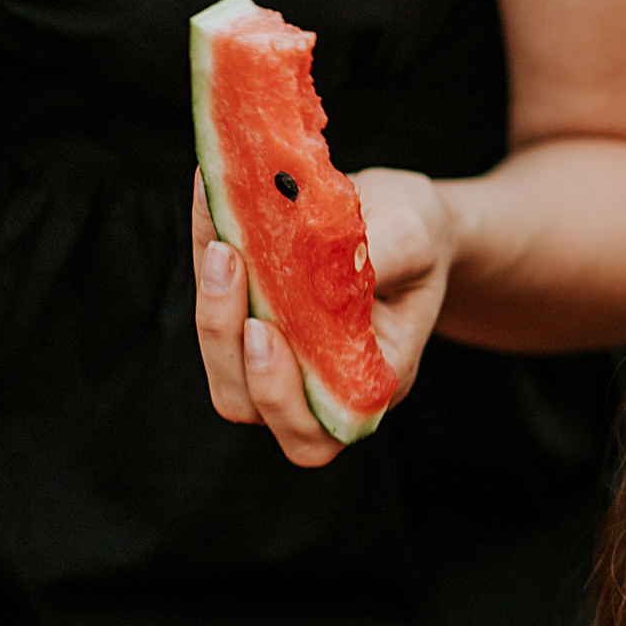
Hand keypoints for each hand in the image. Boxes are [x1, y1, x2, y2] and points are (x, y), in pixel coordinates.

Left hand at [190, 166, 453, 465]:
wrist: (404, 220)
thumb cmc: (420, 238)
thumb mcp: (415, 238)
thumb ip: (379, 256)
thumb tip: (322, 254)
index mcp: (370, 383)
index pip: (315, 427)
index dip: (279, 393)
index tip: (267, 329)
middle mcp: (318, 383)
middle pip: (249, 404)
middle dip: (228, 343)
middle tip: (231, 267)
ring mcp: (277, 355)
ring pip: (222, 365)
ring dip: (212, 308)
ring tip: (223, 242)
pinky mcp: (246, 317)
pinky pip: (215, 303)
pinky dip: (206, 256)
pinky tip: (215, 198)